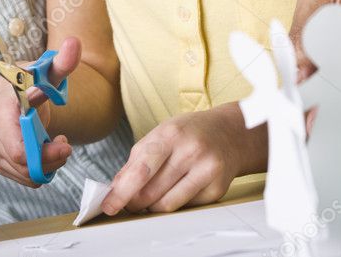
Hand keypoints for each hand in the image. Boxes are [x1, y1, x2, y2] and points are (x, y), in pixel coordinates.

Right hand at [0, 37, 80, 186]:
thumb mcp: (48, 71)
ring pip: (27, 175)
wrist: (16, 91)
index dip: (44, 152)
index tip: (64, 140)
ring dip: (48, 163)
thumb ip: (62, 62)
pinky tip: (44, 149)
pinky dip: (41, 168)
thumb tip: (73, 44)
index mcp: (3, 111)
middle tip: (65, 142)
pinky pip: (25, 177)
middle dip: (51, 158)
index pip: (17, 149)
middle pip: (26, 165)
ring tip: (54, 142)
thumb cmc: (32, 80)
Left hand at [101, 104, 263, 215]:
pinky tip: (177, 190)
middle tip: (130, 201)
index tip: (109, 205)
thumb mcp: (161, 133)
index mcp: (172, 134)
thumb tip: (115, 188)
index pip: (142, 169)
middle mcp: (191, 151)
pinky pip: (184, 208)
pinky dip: (174, 204)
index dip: (122, 192)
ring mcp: (207, 171)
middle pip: (151, 192)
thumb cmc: (191, 132)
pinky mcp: (217, 189)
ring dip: (152, 206)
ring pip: (166, 205)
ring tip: (153, 196)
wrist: (231, 133)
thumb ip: (136, 159)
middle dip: (134, 201)